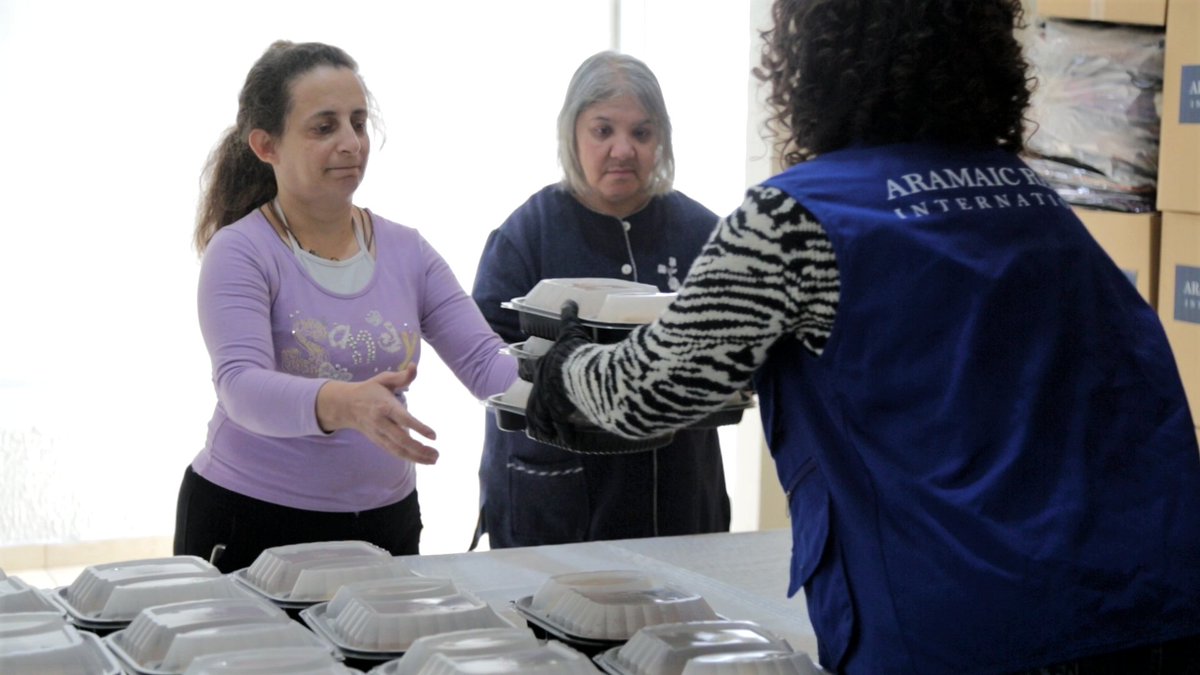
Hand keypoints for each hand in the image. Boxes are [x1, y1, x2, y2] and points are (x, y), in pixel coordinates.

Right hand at [316, 364, 439, 463]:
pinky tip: (423, 459)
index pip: (403, 419)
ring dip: (416, 457)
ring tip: (434, 459)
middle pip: (401, 440)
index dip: (418, 428)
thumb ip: (401, 376)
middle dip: (419, 449)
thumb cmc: (370, 390)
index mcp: (384, 406)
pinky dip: (408, 458)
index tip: (434, 436)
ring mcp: (378, 434)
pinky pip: (393, 452)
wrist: (345, 405)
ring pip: (397, 450)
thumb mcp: (384, 379)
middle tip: (437, 453)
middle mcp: (381, 422)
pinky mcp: (377, 441)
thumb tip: (414, 366)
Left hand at [525, 301, 592, 446]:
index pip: (535, 374)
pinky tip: (566, 439)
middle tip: (537, 417)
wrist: (581, 373)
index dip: (533, 380)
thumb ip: (569, 316)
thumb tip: (569, 300)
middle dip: (536, 410)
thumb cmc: (576, 352)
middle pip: (534, 402)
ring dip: (545, 424)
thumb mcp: (572, 331)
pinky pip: (559, 427)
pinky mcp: (561, 415)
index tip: (532, 384)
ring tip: (549, 432)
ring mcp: (549, 402)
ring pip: (542, 417)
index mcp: (544, 367)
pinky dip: (561, 433)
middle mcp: (542, 387)